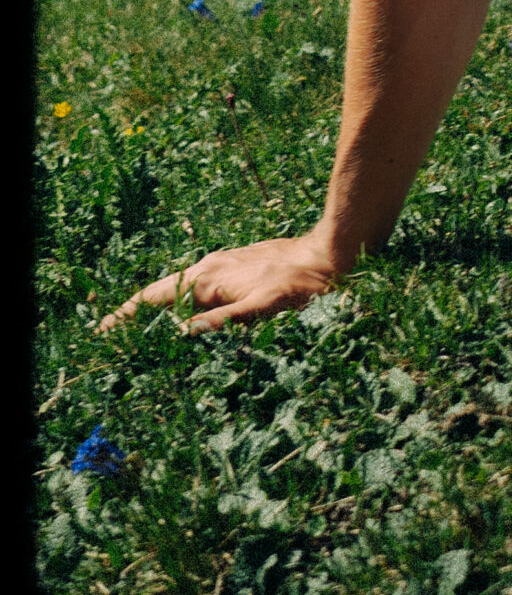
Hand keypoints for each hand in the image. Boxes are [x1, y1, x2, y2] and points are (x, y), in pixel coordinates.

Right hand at [100, 229, 346, 335]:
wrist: (330, 253)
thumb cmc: (301, 284)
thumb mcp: (263, 308)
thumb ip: (222, 323)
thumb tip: (180, 336)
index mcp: (209, 278)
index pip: (155, 297)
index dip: (125, 315)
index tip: (99, 332)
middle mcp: (210, 268)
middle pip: (161, 293)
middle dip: (135, 315)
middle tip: (110, 341)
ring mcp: (223, 266)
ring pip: (180, 290)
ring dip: (159, 311)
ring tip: (138, 336)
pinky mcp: (237, 268)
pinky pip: (199, 289)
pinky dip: (183, 304)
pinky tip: (184, 320)